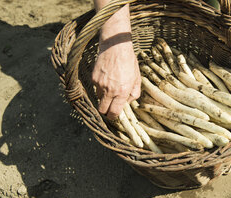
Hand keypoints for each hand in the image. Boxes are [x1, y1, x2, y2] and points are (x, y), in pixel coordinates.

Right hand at [91, 4, 140, 118]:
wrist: (115, 47)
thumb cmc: (129, 62)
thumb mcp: (137, 78)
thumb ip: (134, 93)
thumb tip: (128, 103)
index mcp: (122, 92)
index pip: (114, 112)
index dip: (113, 116)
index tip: (114, 115)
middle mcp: (110, 90)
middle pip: (102, 110)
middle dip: (105, 111)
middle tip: (109, 107)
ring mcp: (100, 84)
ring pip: (98, 98)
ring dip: (103, 97)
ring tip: (110, 87)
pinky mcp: (93, 78)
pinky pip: (95, 87)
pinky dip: (100, 86)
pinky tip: (106, 77)